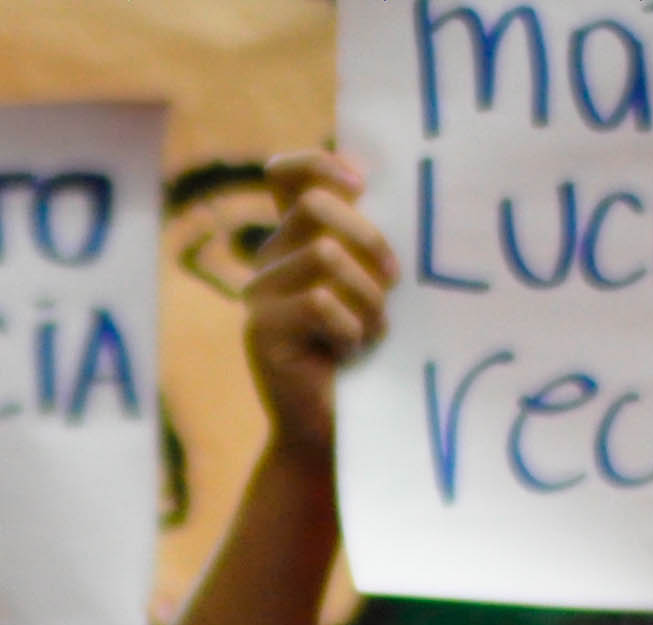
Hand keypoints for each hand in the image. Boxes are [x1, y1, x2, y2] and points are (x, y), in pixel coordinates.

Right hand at [243, 150, 395, 455]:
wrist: (336, 431)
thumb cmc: (367, 358)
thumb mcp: (372, 286)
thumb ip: (364, 238)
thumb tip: (368, 180)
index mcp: (294, 242)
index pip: (286, 174)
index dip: (320, 164)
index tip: (363, 186)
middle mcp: (268, 262)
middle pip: (315, 207)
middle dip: (368, 239)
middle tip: (394, 281)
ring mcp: (258, 296)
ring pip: (324, 256)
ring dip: (367, 297)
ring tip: (372, 335)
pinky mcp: (260, 331)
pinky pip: (320, 303)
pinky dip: (350, 329)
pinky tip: (350, 355)